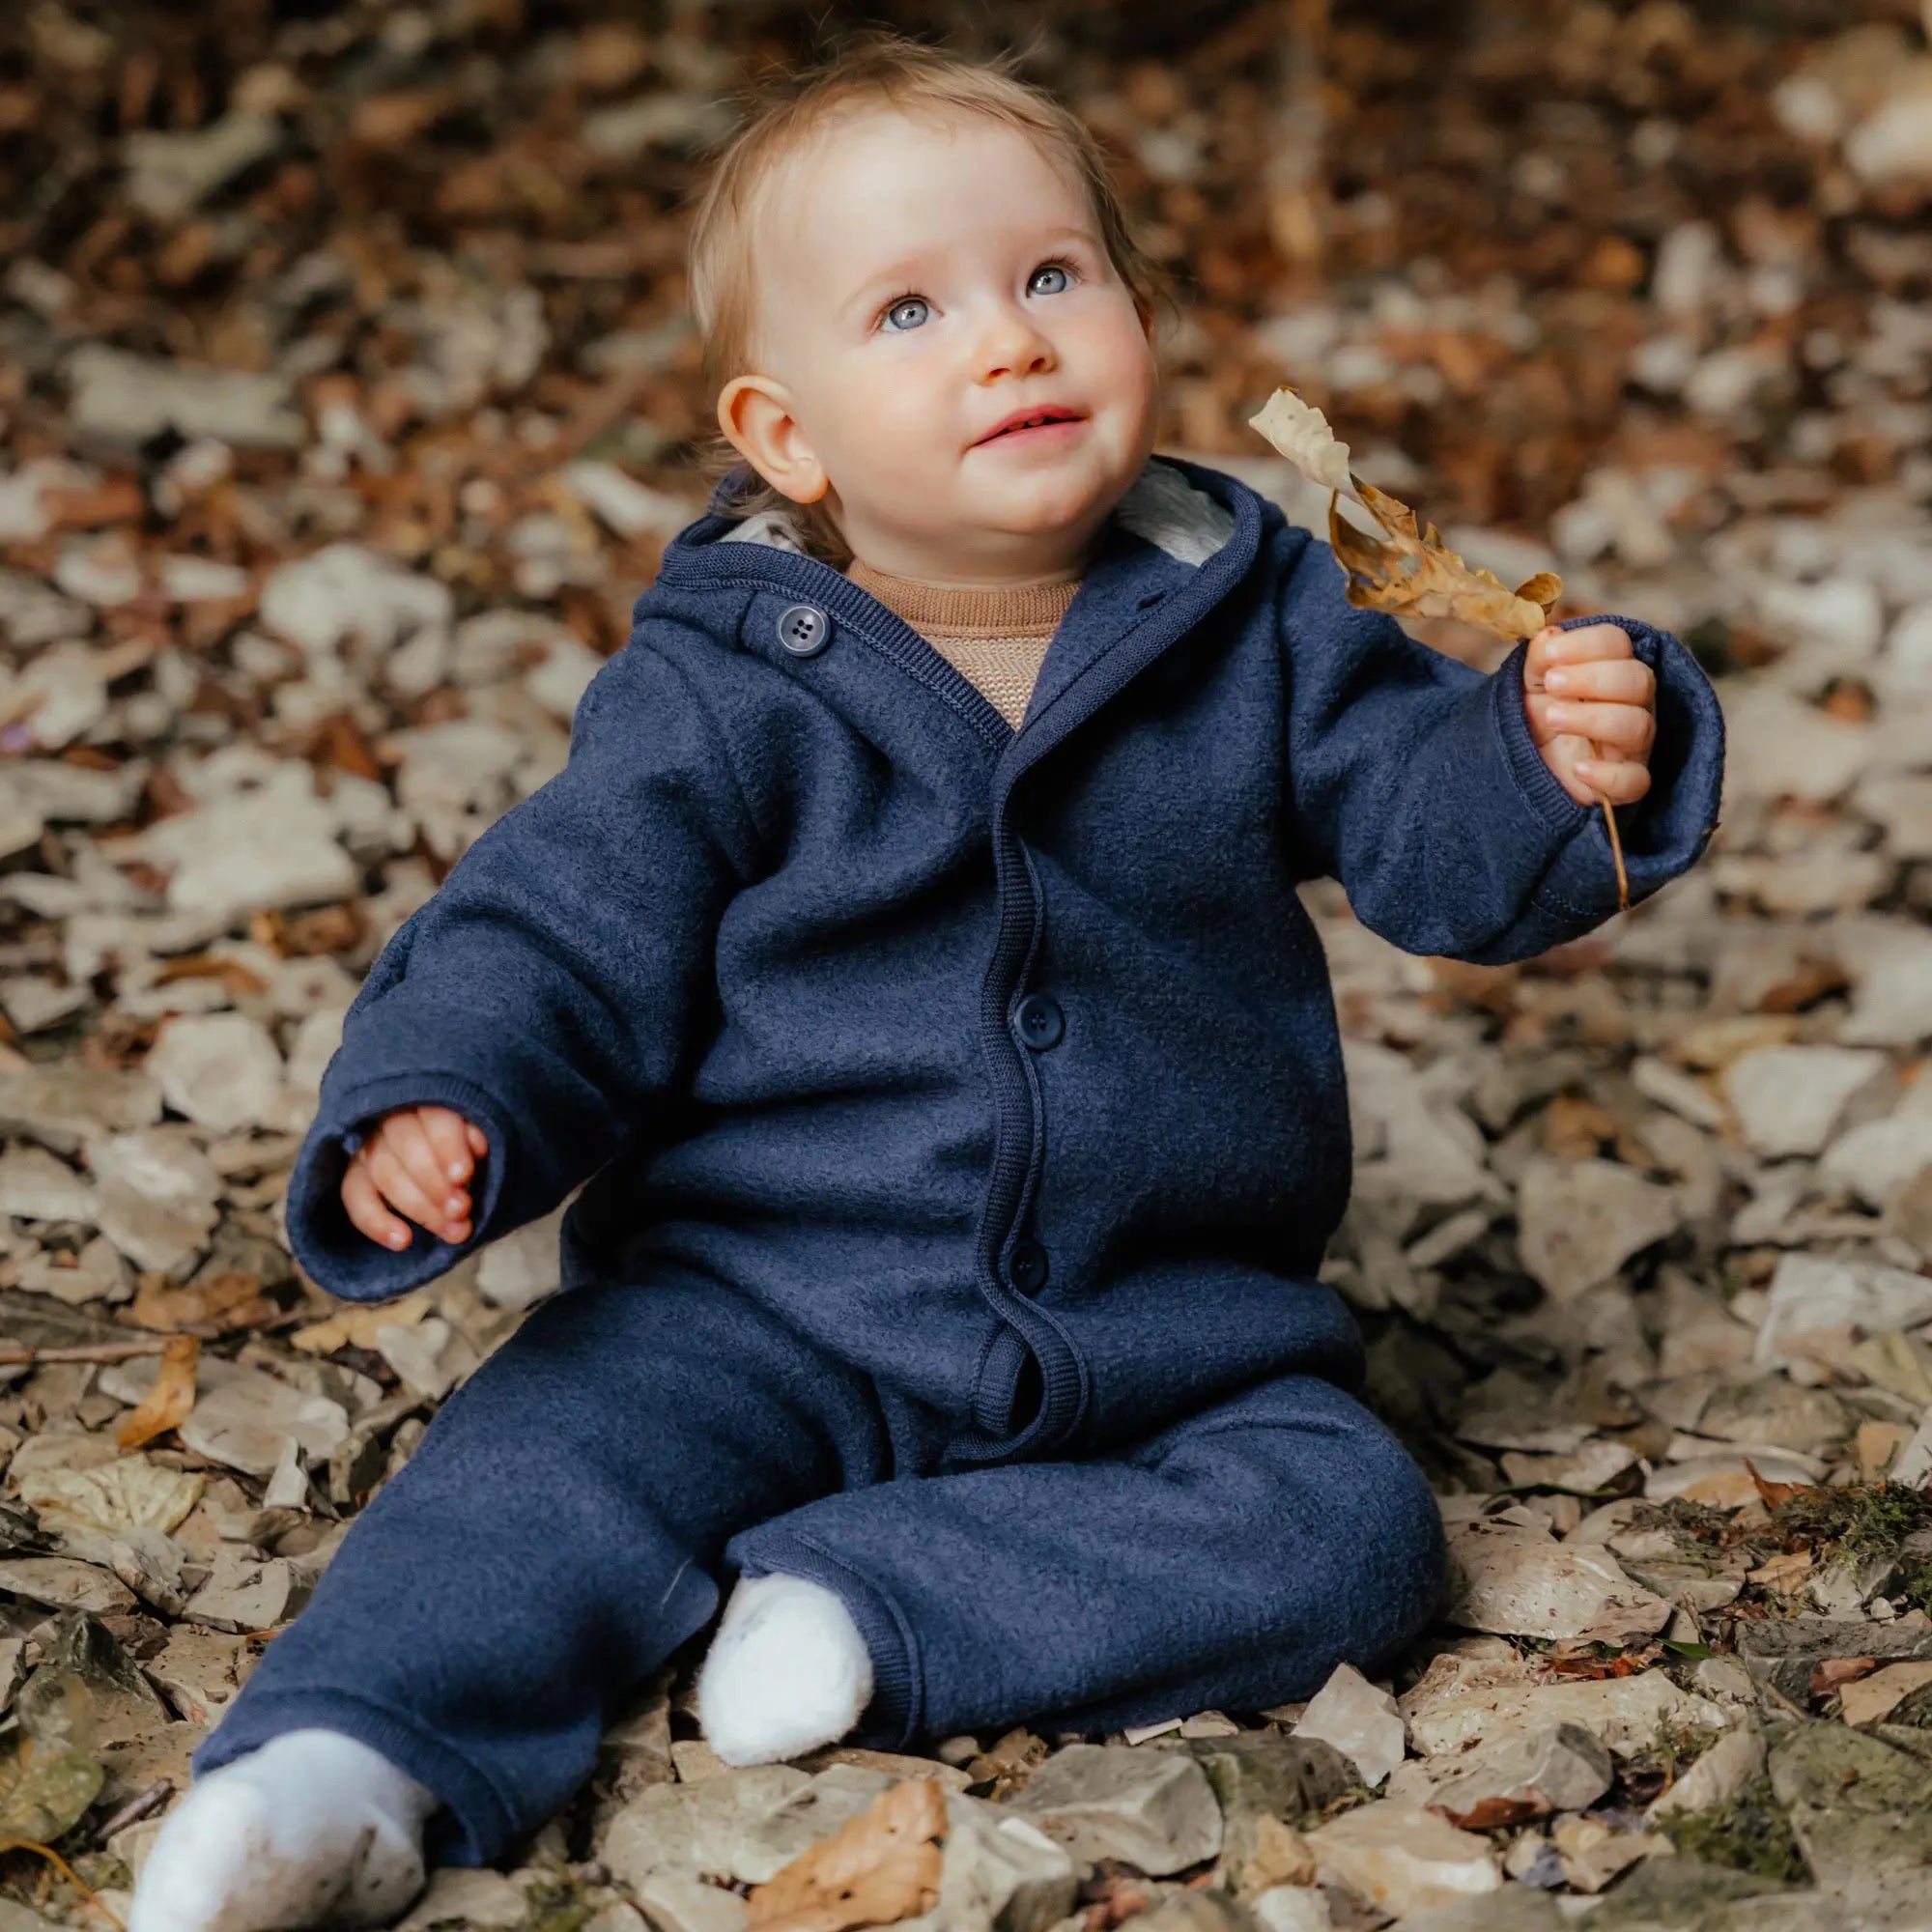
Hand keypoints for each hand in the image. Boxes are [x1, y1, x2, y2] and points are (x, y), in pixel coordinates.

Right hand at [340, 1105, 489, 1251]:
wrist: (447, 1167)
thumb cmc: (466, 1151)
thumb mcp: (479, 1142)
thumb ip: (476, 1142)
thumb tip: (476, 1146)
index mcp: (429, 1103)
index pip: (433, 1118)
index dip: (448, 1147)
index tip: (463, 1176)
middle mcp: (392, 1120)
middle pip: (406, 1147)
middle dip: (436, 1184)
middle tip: (461, 1210)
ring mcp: (369, 1148)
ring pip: (384, 1174)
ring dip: (419, 1207)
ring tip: (452, 1230)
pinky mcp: (354, 1176)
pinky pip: (354, 1198)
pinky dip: (376, 1223)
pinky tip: (403, 1241)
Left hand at [1522, 621, 1655, 809]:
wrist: (1521, 767)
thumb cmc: (1535, 717)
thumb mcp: (1530, 683)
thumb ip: (1539, 658)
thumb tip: (1550, 634)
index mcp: (1612, 670)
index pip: (1618, 644)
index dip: (1586, 644)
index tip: (1549, 654)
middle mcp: (1632, 703)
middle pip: (1638, 680)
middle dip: (1592, 678)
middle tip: (1552, 684)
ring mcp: (1632, 745)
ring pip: (1637, 726)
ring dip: (1592, 717)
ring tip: (1552, 717)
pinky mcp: (1625, 783)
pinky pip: (1636, 781)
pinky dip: (1608, 775)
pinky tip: (1578, 768)